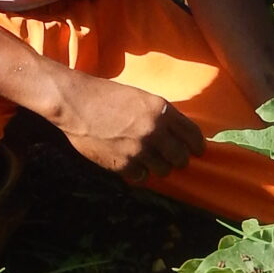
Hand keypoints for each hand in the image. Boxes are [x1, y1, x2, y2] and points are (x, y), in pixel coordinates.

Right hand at [55, 75, 204, 185]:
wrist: (76, 103)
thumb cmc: (105, 95)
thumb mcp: (139, 97)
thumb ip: (158, 115)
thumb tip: (174, 134)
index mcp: (161, 110)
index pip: (192, 135)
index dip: (196, 146)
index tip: (197, 151)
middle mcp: (155, 131)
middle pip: (181, 157)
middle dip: (178, 160)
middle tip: (172, 159)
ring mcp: (139, 149)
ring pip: (163, 170)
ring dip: (158, 167)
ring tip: (148, 160)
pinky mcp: (124, 164)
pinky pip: (142, 177)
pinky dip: (139, 172)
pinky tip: (131, 162)